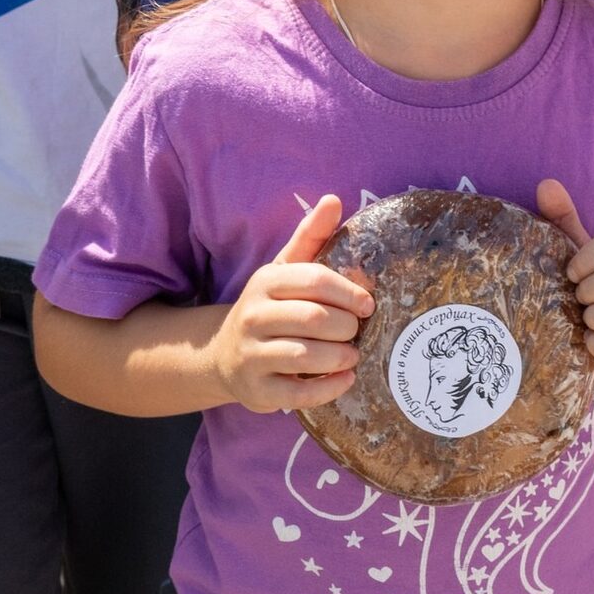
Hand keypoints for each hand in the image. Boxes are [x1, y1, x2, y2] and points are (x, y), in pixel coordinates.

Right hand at [209, 194, 374, 415]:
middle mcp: (254, 317)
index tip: (368, 303)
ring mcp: (251, 356)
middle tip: (359, 330)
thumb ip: (310, 236)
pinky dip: (328, 388)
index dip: (348, 291)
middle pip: (313, 319)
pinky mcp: (256, 392)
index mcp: (266, 282)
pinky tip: (345, 380)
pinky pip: (297, 394)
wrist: (224, 354)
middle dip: (346, 326)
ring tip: (354, 354)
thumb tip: (334, 199)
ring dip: (340, 356)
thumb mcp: (284, 269)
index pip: (314, 279)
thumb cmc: (269, 306)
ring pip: (305, 356)